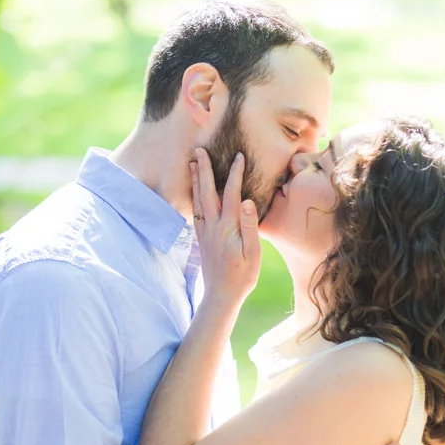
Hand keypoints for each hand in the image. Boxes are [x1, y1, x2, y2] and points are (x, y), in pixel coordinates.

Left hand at [191, 147, 260, 304]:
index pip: (231, 193)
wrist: (221, 295)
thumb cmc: (242, 275)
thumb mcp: (252, 253)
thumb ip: (249, 226)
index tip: (239, 156)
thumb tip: (246, 201)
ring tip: (192, 163)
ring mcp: (205, 231)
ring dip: (196, 179)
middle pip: (207, 191)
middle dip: (204, 169)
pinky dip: (194, 196)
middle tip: (199, 149)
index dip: (235, 173)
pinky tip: (195, 191)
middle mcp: (213, 226)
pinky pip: (196, 211)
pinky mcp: (202, 238)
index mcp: (227, 227)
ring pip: (198, 199)